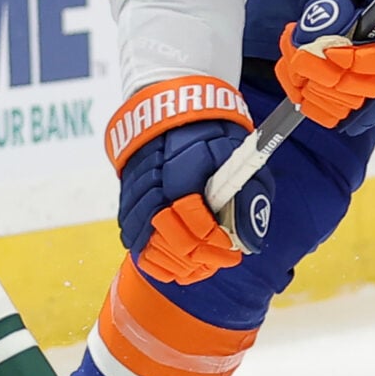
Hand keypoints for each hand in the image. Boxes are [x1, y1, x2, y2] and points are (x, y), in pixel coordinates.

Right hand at [107, 76, 253, 285]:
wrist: (170, 108)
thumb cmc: (209, 134)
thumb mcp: (238, 156)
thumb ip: (248, 196)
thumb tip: (248, 242)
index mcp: (184, 166)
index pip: (192, 216)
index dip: (212, 240)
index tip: (228, 250)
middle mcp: (153, 179)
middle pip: (165, 235)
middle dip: (193, 256)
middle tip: (213, 261)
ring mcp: (135, 189)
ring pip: (144, 240)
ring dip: (171, 260)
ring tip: (193, 266)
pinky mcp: (126, 197)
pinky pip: (131, 235)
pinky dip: (149, 253)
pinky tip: (167, 260)